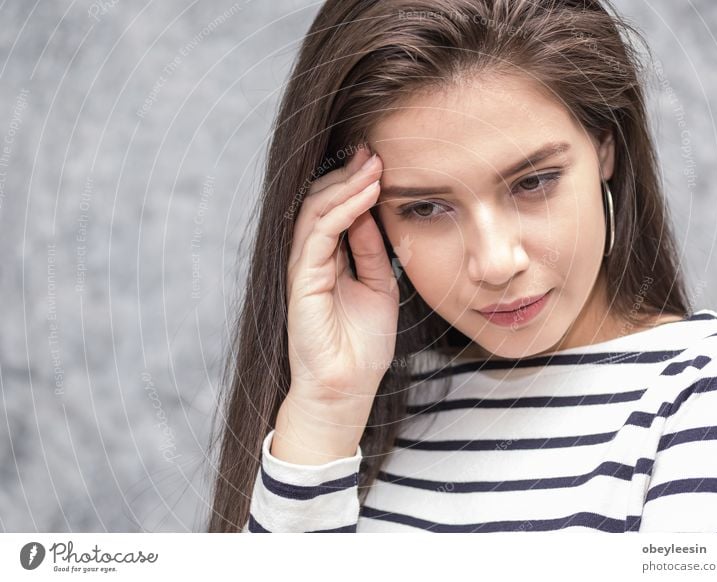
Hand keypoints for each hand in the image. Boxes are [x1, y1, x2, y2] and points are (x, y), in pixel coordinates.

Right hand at [284, 145, 398, 413]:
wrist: (347, 389)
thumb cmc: (363, 345)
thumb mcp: (379, 287)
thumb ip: (373, 251)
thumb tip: (372, 213)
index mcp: (327, 261)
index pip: (334, 210)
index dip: (354, 184)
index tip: (379, 161)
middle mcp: (310, 260)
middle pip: (320, 202)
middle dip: (348, 175)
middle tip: (374, 151)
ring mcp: (303, 269)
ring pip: (316, 211)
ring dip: (346, 185)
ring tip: (373, 164)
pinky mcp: (302, 281)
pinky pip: (320, 234)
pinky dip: (343, 210)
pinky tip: (365, 195)